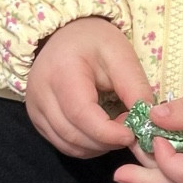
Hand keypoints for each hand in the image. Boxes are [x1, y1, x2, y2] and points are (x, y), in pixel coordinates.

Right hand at [26, 16, 153, 157]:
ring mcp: (34, 108)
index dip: (107, 132)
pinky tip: (101, 134)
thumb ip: (134, 87)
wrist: (66, 35)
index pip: (81, 113)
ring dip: (97, 147)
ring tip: (117, 131)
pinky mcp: (36, 119)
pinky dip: (86, 146)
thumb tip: (148, 120)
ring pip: (67, 145)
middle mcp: (39, 93)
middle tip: (130, 132)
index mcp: (61, 71)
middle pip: (73, 134)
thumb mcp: (120, 55)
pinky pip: (62, 144)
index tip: (132, 134)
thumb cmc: (95, 41)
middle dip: (106, 141)